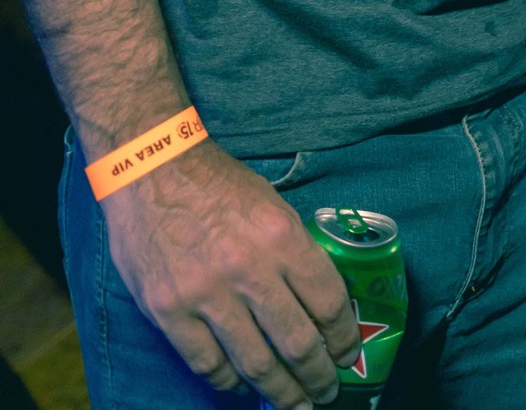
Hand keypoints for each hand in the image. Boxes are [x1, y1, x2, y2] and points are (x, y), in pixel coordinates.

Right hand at [102, 137, 361, 405]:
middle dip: (318, 376)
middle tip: (327, 393)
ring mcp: (205, 294)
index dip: (344, 337)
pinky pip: (208, 364)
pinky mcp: (169, 311)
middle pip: (296, 342)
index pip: (327, 301)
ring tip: (295, 405)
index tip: (349, 355)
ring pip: (255, 363)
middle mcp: (248, 269)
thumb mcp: (270, 203)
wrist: (150, 166)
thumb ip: (293, 250)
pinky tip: (242, 387)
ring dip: (281, 392)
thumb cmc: (216, 182)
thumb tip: (317, 301)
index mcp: (281, 236)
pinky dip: (230, 383)